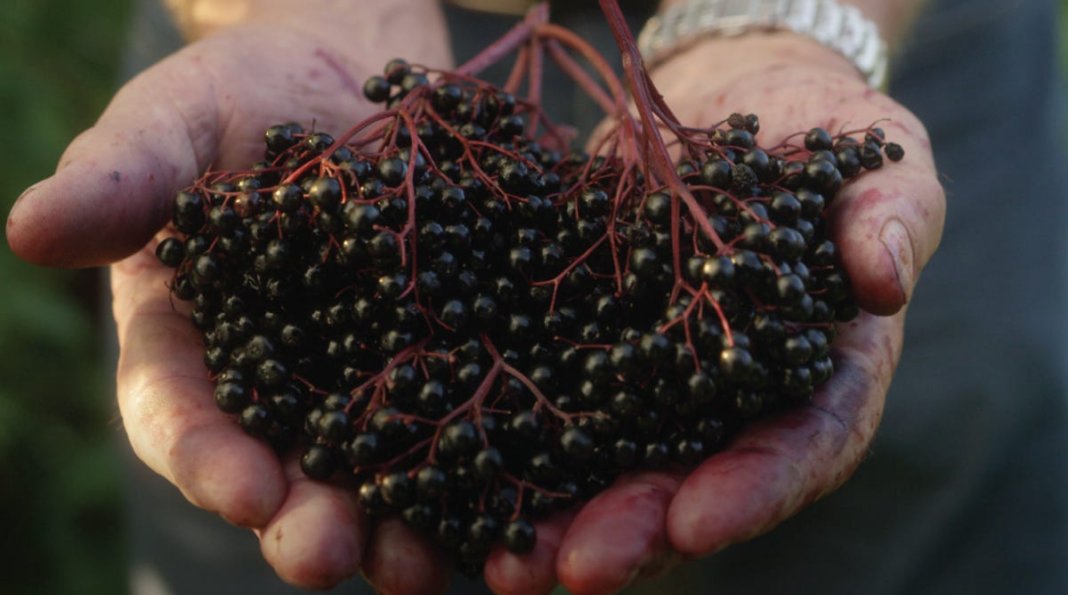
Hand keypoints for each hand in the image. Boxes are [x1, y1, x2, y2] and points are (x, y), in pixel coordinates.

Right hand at [6, 5, 458, 591]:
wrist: (339, 75)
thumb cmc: (234, 100)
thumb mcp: (171, 127)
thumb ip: (121, 180)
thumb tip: (29, 228)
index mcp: (192, 349)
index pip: (183, 418)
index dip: (206, 459)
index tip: (242, 488)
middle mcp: (279, 388)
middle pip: (284, 473)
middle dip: (304, 521)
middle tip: (327, 554)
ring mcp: (365, 379)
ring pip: (375, 472)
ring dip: (395, 526)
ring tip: (418, 566)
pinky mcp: (443, 354)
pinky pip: (461, 417)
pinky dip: (479, 463)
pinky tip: (504, 501)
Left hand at [481, 34, 944, 594]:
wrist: (730, 98)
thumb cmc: (819, 127)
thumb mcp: (875, 156)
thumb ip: (894, 216)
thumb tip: (885, 280)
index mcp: (818, 368)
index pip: (803, 444)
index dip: (755, 488)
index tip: (698, 521)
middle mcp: (729, 393)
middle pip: (693, 479)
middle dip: (638, 531)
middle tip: (576, 570)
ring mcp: (653, 372)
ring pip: (612, 461)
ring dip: (561, 517)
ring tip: (505, 564)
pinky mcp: (589, 336)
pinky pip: (551, 394)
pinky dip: (512, 440)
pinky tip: (462, 475)